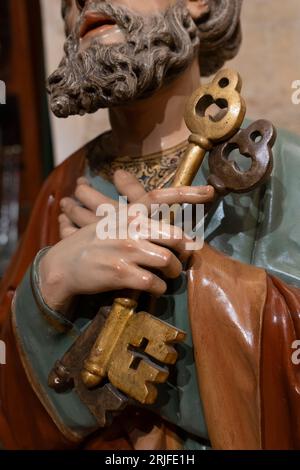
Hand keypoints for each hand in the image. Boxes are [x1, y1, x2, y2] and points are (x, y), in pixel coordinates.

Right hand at [40, 170, 214, 311]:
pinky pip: (154, 283)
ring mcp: (126, 250)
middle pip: (175, 237)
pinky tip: (155, 289)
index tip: (211, 192)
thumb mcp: (110, 223)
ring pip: (168, 262)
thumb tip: (165, 227)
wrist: (63, 265)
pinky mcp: (121, 273)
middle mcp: (130, 228)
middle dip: (183, 252)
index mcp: (129, 214)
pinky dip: (160, 288)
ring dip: (173, 273)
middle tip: (181, 260)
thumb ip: (137, 221)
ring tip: (168, 276)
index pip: (161, 197)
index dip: (188, 194)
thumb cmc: (90, 243)